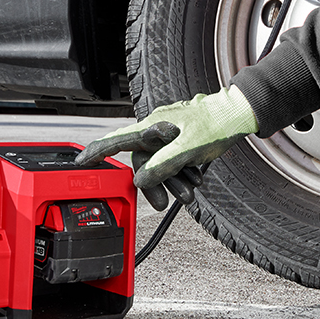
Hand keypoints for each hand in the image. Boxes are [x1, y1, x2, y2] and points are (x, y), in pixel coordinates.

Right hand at [75, 86, 258, 209]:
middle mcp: (157, 129)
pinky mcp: (181, 139)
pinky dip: (182, 173)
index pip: (118, 140)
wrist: (239, 115)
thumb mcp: (188, 149)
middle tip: (161, 204)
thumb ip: (162, 165)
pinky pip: (173, 161)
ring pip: (159, 164)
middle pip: (142, 161)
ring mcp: (169, 134)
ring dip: (172, 181)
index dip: (96, 151)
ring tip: (189, 194)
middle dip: (153, 184)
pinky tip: (195, 179)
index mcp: (153, 126)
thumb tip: (141, 179)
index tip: (80, 161)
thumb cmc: (216, 124)